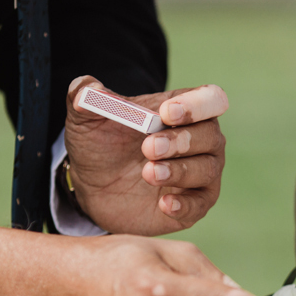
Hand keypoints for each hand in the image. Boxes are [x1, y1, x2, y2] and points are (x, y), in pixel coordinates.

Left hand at [64, 76, 229, 235]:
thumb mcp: (87, 117)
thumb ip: (84, 95)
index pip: (210, 100)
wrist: (95, 186)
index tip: (165, 113)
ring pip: (207, 170)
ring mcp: (201, 174)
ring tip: (147, 174)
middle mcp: (203, 141)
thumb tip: (85, 91)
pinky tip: (164, 204)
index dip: (195, 105)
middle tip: (148, 148)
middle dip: (181, 141)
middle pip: (210, 136)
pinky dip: (185, 205)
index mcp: (186, 110)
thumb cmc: (102, 144)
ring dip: (179, 171)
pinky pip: (200, 204)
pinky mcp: (194, 204)